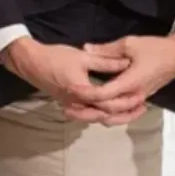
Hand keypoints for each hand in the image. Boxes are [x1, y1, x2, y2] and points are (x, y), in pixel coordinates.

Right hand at [0, 38, 130, 115]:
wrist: (32, 63)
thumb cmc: (56, 57)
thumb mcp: (83, 56)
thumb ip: (105, 61)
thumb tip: (126, 62)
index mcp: (82, 92)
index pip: (109, 101)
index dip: (126, 99)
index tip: (141, 95)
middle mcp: (78, 104)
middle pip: (106, 115)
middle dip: (125, 113)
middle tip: (142, 108)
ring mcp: (73, 107)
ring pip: (98, 118)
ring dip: (115, 116)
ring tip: (132, 111)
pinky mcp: (70, 105)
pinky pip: (90, 115)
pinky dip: (103, 114)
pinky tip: (112, 108)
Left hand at [73, 34, 174, 126]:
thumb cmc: (154, 48)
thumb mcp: (130, 44)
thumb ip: (107, 49)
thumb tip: (86, 49)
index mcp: (131, 82)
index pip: (105, 94)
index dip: (87, 94)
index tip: (71, 90)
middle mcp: (134, 96)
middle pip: (108, 111)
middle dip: (88, 111)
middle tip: (68, 108)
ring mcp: (139, 100)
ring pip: (117, 117)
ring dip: (98, 117)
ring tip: (80, 114)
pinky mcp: (141, 100)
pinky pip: (124, 114)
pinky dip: (111, 116)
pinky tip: (100, 113)